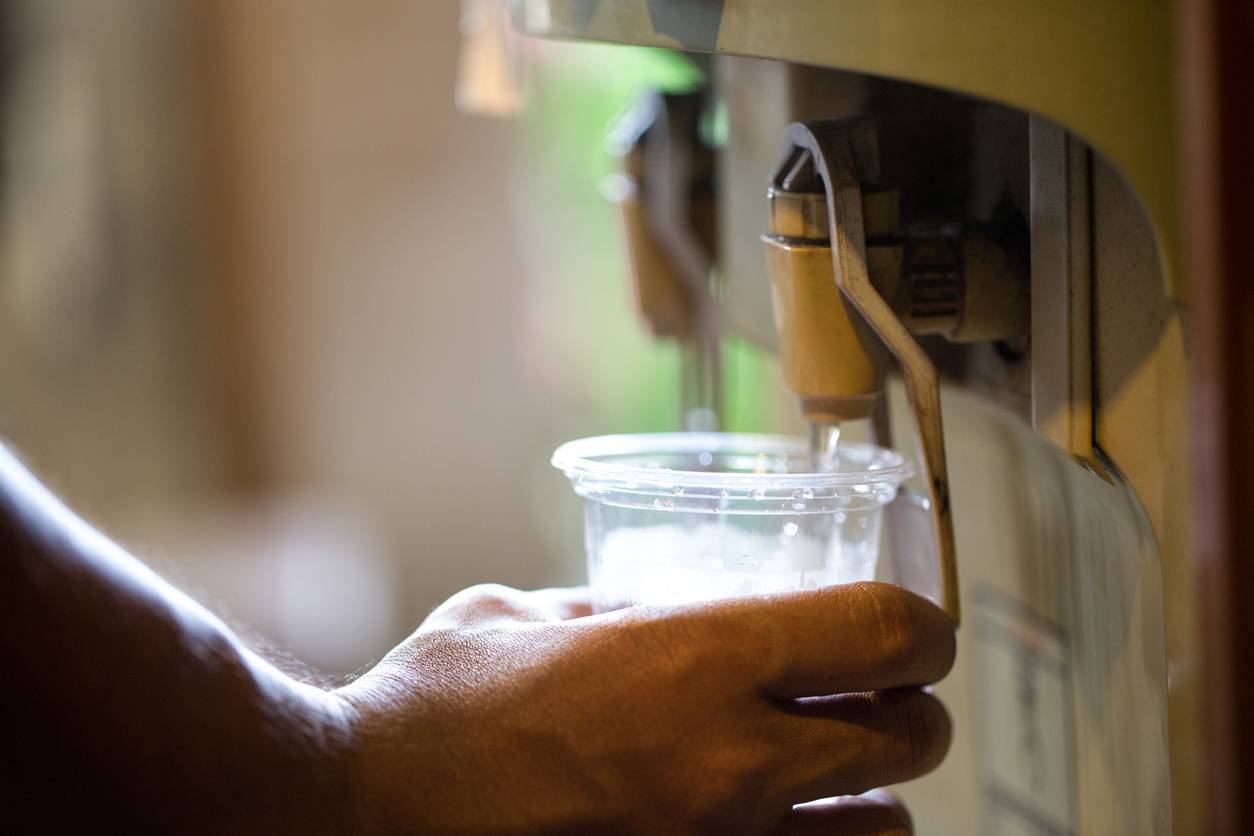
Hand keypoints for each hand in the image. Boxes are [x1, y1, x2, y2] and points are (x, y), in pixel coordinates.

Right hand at [334, 581, 954, 834]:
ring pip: (887, 835)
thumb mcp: (521, 616)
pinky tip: (777, 832)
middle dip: (910, 715)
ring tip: (832, 783)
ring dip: (875, 801)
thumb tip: (651, 614)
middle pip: (912, 739)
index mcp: (696, 658)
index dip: (922, 628)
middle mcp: (733, 758)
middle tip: (876, 703)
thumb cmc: (433, 708)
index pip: (883, 632)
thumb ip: (604, 608)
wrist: (362, 817)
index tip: (910, 631)